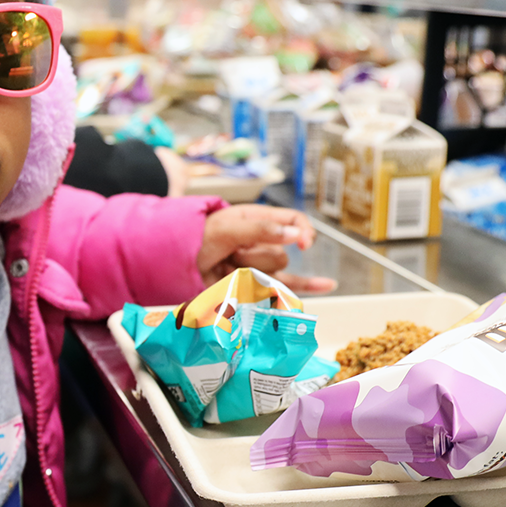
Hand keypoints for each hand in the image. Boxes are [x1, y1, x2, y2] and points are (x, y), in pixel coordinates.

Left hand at [197, 204, 337, 294]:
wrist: (176, 258)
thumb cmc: (200, 235)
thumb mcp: (228, 226)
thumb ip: (261, 230)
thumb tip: (296, 233)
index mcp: (260, 219)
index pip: (294, 220)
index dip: (303, 231)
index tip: (303, 243)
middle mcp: (264, 241)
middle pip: (282, 254)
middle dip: (257, 257)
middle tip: (230, 253)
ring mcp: (260, 263)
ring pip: (275, 273)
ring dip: (252, 272)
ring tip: (228, 266)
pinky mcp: (256, 284)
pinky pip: (285, 286)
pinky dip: (307, 286)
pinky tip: (328, 284)